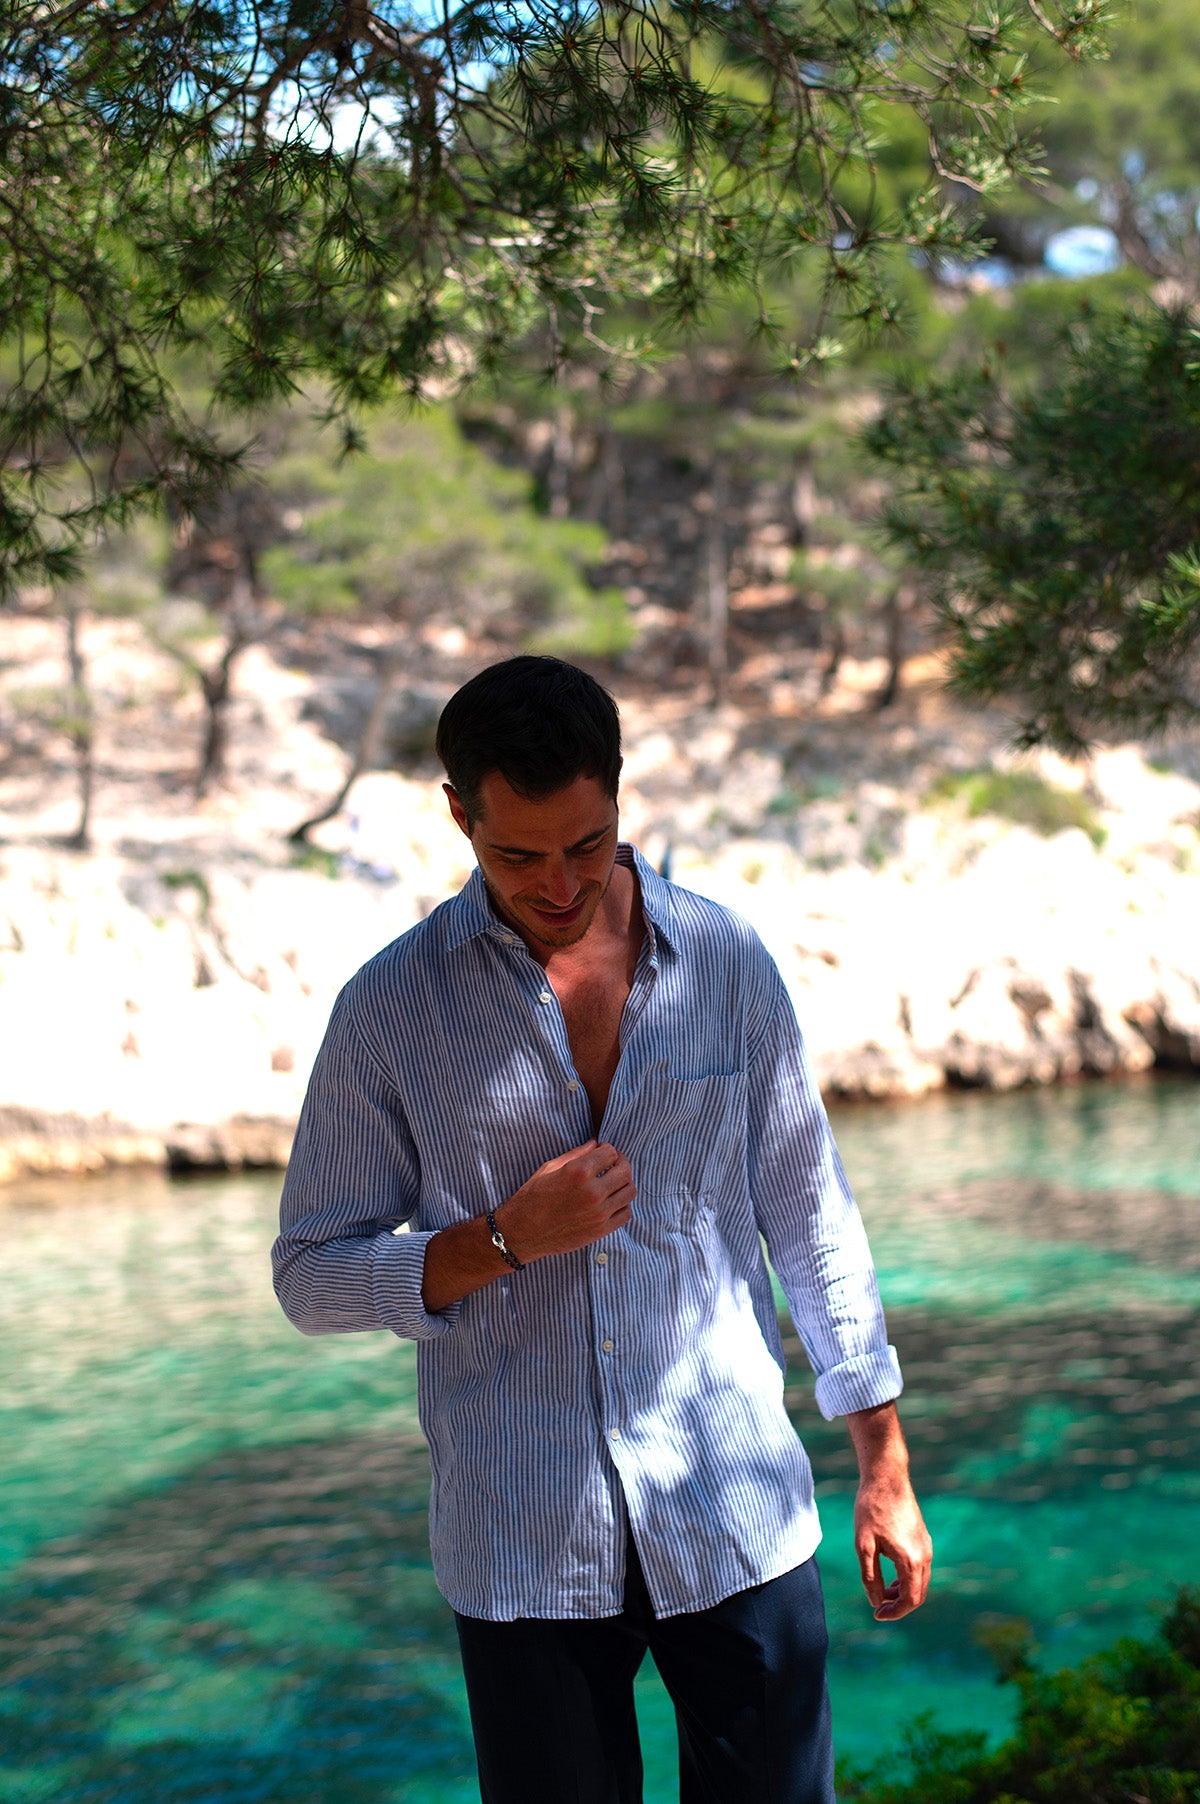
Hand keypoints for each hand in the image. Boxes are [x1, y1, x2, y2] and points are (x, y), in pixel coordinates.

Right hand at [497, 1139, 635, 1263]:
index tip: (604, 1153)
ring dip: (624, 1183)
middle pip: (625, 1171)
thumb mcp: (549, 1167)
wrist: (522, 1232)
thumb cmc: (532, 1197)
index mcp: (578, 1172)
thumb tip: (596, 1143)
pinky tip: (612, 1201)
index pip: (611, 1152)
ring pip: (629, 1191)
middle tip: (614, 1164)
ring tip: (613, 1183)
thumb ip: (577, 1154)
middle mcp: (592, 1192)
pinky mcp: (600, 1230)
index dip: (608, 1150)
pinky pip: (626, 1213)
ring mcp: (599, 1213)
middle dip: (621, 1163)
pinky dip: (622, 1205)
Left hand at [854, 1472, 931, 1621]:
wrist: (886, 1478)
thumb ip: (869, 1577)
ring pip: (920, 1581)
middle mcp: (924, 1555)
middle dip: (898, 1604)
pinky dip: (907, 1578)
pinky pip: (920, 1568)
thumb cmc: (871, 1509)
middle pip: (918, 1594)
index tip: (876, 1614)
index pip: (910, 1600)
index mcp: (910, 1560)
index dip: (894, 1612)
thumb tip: (875, 1601)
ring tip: (880, 1590)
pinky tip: (889, 1574)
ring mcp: (926, 1546)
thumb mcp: (863, 1545)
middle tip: (877, 1605)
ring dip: (902, 1591)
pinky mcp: (923, 1539)